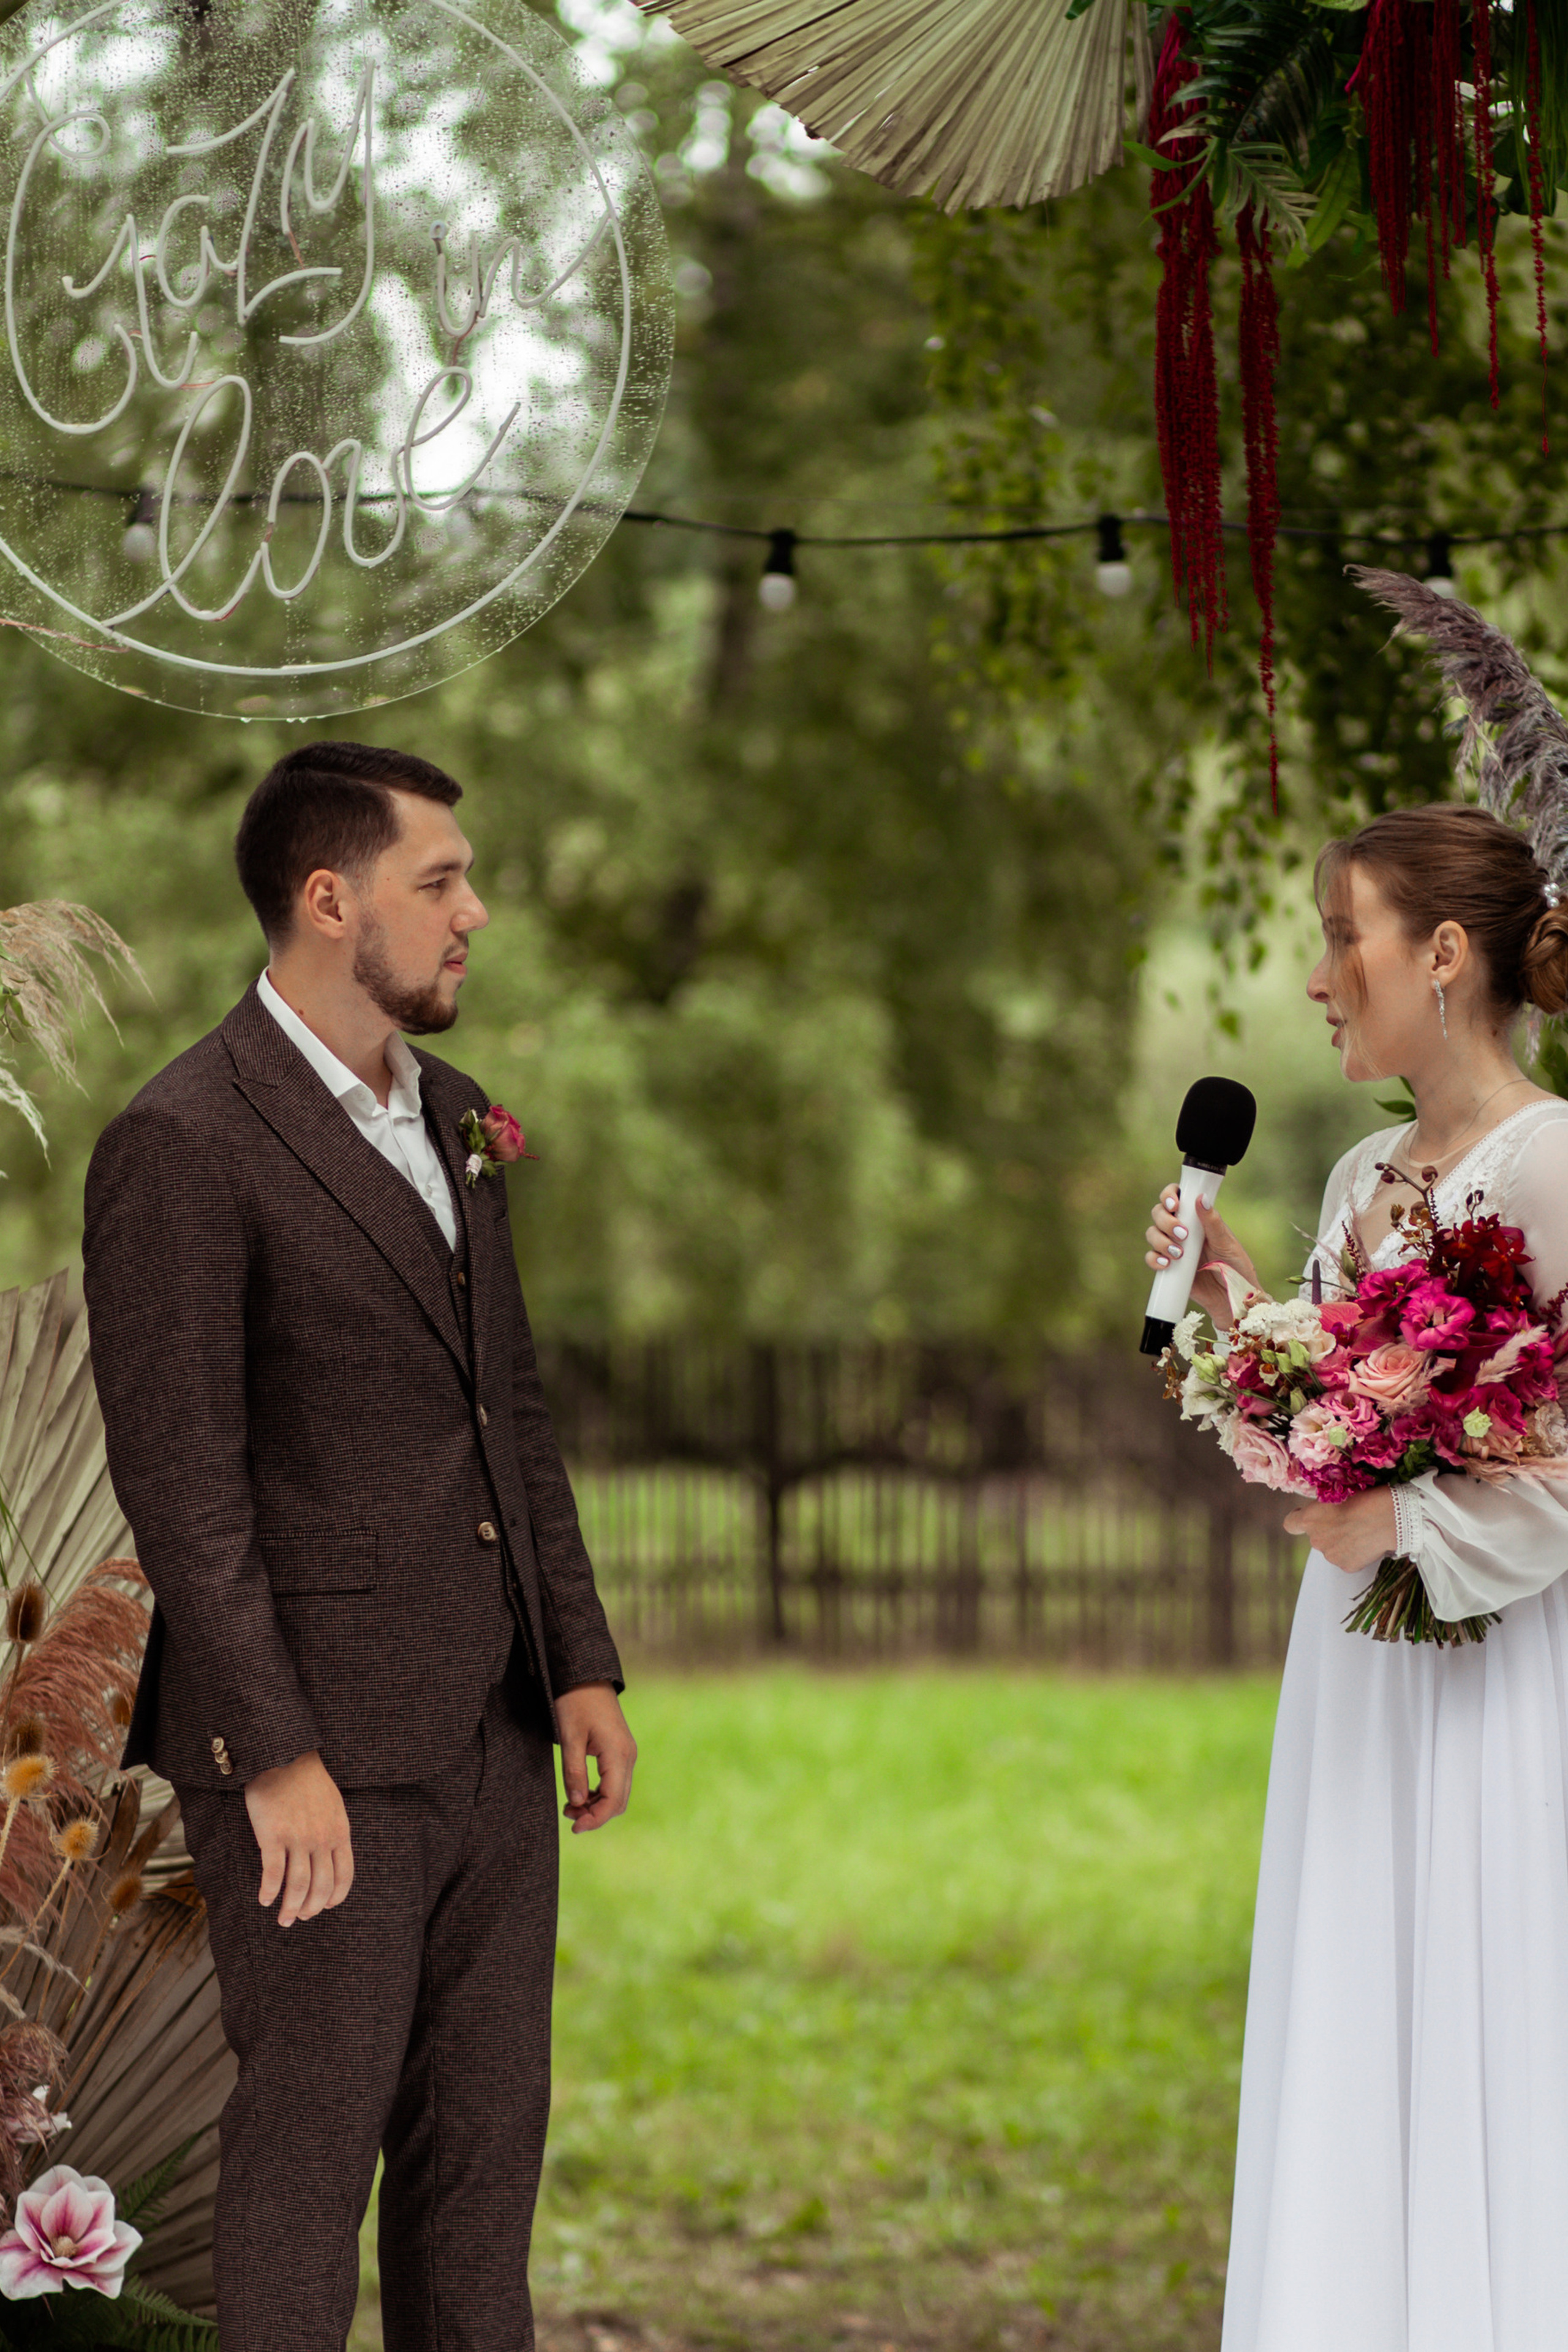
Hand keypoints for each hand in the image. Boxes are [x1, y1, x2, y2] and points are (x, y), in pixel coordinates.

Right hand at [244, 1750, 354, 1927]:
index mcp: (340, 1832)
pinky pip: (273, 1874)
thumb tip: (330, 1857)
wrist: (283, 1756)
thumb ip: (334, 1831)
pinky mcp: (273, 1836)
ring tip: (283, 1919)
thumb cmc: (306, 1780)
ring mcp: (298, 1838)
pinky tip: (264, 1899)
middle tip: (299, 1918)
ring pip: (297, 1887)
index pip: (344, 1877)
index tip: (324, 1907)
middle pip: (320, 1887)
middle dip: (310, 1909)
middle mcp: (322, 1839)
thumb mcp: (333, 1805)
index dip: (334, 1897)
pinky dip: (269, 1892)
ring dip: (290, 1908)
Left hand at [555, 1684, 636, 1833]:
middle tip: (569, 1819)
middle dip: (595, 1815)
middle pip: (618, 1801)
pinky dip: (600, 1793)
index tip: (574, 1828)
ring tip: (570, 1807)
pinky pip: (615, 1781)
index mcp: (618, 1754)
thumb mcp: (570, 1738)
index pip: (613, 1800)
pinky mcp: (620, 1750)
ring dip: (597, 1805)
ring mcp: (626, 1753)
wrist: (586, 1676)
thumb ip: (574, 1772)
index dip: (595, 1819)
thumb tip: (577, 1804)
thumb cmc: (575, 1702)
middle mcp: (628, 1756)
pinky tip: (581, 1794)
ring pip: (618, 1793)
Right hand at [1144, 1185, 1261, 1326]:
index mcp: (1197, 1219)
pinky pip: (1151, 1258)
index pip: (1177, 1197)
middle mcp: (1182, 1230)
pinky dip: (1154, 1259)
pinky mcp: (1168, 1267)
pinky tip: (1166, 1264)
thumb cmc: (1235, 1268)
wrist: (1232, 1299)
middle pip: (1159, 1213)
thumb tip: (1201, 1198)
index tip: (1174, 1204)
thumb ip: (1213, 1222)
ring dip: (1160, 1240)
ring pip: (1152, 1234)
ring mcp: (1173, 1248)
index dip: (1170, 1195)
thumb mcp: (1227, 1243)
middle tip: (1182, 1234)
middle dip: (1166, 1221)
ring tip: (1178, 1254)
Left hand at [1282, 1486, 1397, 1573]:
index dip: (1298, 1519)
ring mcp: (1331, 1556)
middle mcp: (1315, 1540)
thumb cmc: (1365, 1499)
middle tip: (1349, 1521)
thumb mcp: (1338, 1495)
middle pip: (1317, 1537)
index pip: (1291, 1523)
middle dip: (1329, 1530)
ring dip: (1343, 1542)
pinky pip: (1348, 1559)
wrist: (1388, 1518)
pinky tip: (1368, 1542)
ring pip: (1333, 1549)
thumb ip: (1325, 1508)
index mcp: (1309, 1519)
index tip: (1310, 1516)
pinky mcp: (1347, 1566)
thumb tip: (1327, 1511)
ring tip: (1362, 1531)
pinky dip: (1356, 1553)